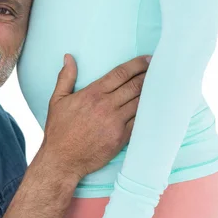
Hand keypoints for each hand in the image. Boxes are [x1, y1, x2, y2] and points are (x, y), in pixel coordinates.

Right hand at [41, 54, 149, 181]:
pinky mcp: (121, 138)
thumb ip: (65, 77)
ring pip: (139, 102)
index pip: (120, 74)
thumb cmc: (58, 130)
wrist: (62, 159)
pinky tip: (153, 107)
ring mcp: (115, 122)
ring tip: (160, 85)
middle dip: (148, 75)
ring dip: (150, 92)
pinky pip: (139, 121)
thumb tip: (69, 58)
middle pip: (134, 86)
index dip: (137, 64)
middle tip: (158, 69)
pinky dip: (147, 112)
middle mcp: (106, 106)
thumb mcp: (57, 100)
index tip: (147, 59)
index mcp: (92, 94)